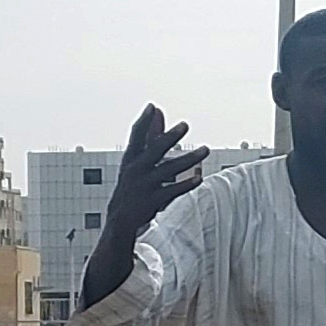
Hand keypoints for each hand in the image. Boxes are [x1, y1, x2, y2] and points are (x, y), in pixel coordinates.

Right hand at [106, 104, 211, 234]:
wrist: (120, 217)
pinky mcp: (152, 201)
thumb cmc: (133, 182)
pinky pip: (172, 191)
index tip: (152, 107)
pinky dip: (185, 184)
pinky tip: (199, 178)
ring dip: (189, 159)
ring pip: (169, 169)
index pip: (136, 136)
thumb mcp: (137, 159)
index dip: (144, 121)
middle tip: (185, 125)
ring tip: (206, 149)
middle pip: (154, 150)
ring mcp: (144, 185)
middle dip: (169, 137)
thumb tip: (158, 110)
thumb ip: (150, 135)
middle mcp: (136, 169)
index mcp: (131, 157)